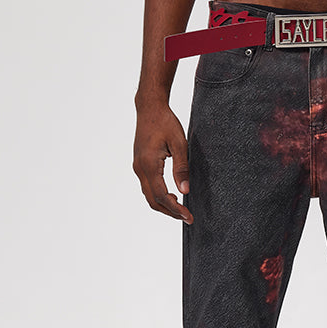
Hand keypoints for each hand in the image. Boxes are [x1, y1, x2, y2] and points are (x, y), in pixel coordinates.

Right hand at [133, 104, 193, 222]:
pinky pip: (148, 187)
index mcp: (149, 164)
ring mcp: (138, 167)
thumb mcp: (179, 144)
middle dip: (170, 212)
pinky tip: (172, 196)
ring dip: (164, 206)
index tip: (188, 216)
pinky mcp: (140, 165)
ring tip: (181, 210)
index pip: (162, 195)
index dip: (175, 209)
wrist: (149, 108)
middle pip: (153, 201)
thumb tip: (185, 190)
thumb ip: (182, 168)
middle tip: (187, 218)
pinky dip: (159, 196)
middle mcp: (140, 168)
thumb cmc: (166, 123)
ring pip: (149, 196)